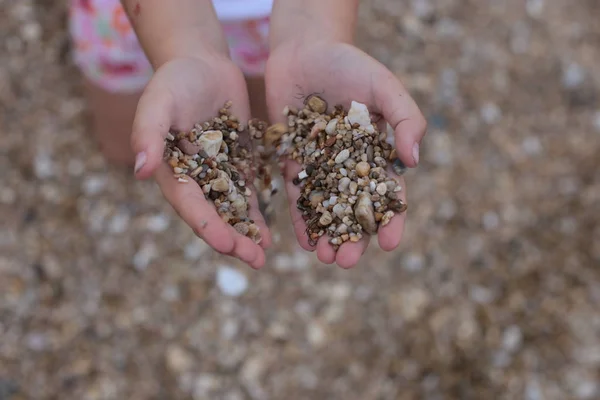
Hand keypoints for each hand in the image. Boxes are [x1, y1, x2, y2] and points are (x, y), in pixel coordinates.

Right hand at [132, 54, 270, 268]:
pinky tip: (271, 236)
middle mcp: (193, 180)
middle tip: (254, 260)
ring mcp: (216, 175)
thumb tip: (142, 171)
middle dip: (233, 240)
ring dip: (247, 235)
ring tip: (263, 256)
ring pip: (232, 212)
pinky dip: (257, 216)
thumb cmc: (174, 80)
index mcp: (171, 171)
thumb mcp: (159, 101)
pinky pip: (248, 195)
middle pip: (214, 216)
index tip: (228, 244)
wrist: (201, 64)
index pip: (191, 205)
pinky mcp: (237, 166)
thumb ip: (149, 132)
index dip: (208, 226)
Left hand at [266, 40, 426, 267]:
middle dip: (353, 237)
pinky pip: (297, 194)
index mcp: (377, 152)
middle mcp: (350, 165)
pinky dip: (301, 218)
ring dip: (326, 235)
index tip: (390, 243)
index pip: (387, 193)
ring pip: (326, 209)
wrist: (304, 50)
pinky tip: (303, 240)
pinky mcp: (293, 161)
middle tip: (347, 261)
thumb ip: (406, 120)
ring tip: (325, 258)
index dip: (391, 220)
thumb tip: (415, 162)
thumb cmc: (350, 64)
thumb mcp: (385, 87)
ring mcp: (321, 166)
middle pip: (354, 209)